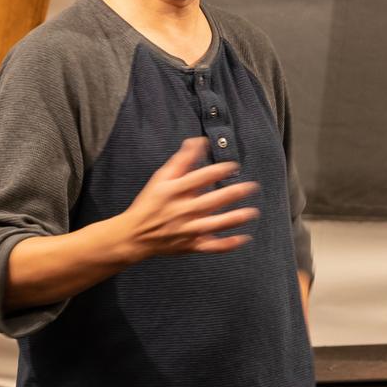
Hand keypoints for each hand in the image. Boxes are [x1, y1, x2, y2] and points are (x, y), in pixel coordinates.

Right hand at [118, 137, 259, 258]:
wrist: (134, 235)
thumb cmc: (149, 203)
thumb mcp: (161, 178)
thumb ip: (181, 160)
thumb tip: (197, 140)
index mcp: (174, 191)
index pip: (200, 178)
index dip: (219, 171)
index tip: (233, 166)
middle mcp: (181, 210)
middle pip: (211, 201)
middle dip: (233, 193)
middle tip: (252, 187)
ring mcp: (187, 230)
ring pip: (215, 224)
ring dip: (235, 218)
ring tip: (253, 212)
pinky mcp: (190, 245)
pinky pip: (212, 247)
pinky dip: (228, 245)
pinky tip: (244, 238)